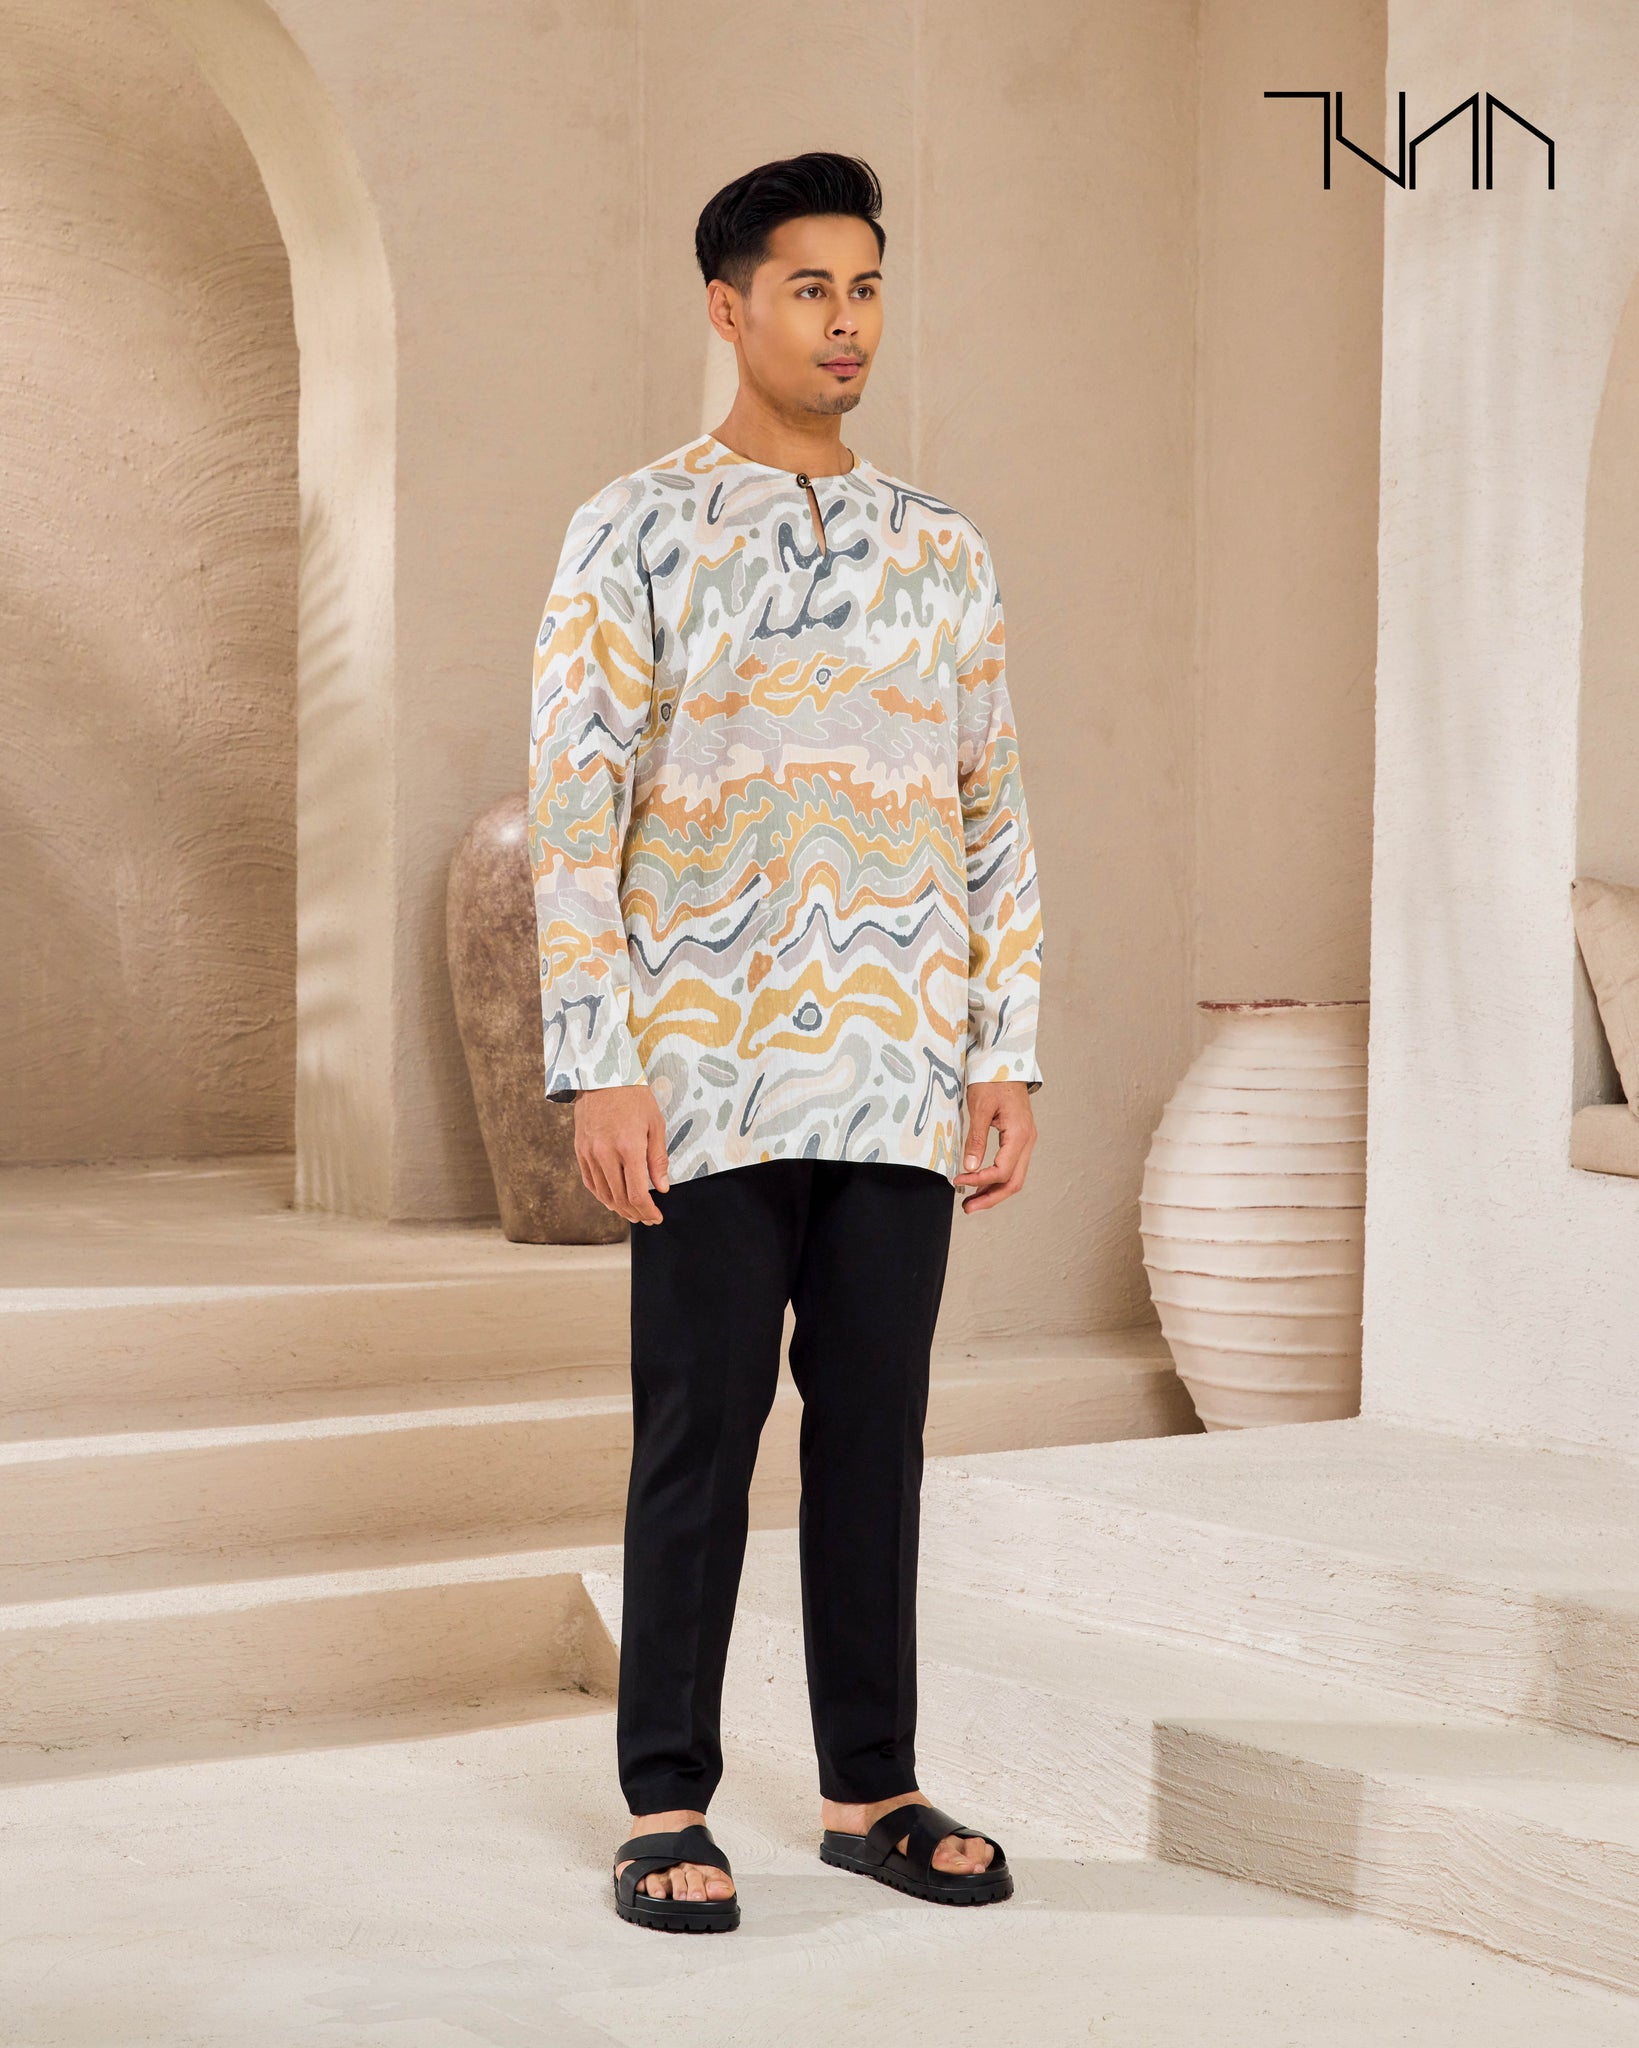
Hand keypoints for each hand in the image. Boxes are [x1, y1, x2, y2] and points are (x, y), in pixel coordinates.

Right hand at [573, 1085, 670, 1224]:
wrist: (603, 1076)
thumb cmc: (634, 1097)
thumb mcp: (655, 1124)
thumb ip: (657, 1159)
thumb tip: (661, 1187)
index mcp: (628, 1148)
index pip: (637, 1193)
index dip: (648, 1210)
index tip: (656, 1217)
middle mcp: (606, 1154)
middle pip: (619, 1198)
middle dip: (635, 1213)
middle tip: (647, 1219)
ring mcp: (590, 1153)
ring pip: (603, 1193)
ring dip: (618, 1208)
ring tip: (632, 1213)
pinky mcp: (580, 1150)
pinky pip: (589, 1181)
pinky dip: (601, 1195)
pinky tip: (612, 1200)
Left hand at [953, 1079, 1035, 1212]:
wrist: (1005, 1061)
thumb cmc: (993, 1079)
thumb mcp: (980, 1107)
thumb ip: (976, 1138)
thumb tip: (970, 1168)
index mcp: (1020, 1134)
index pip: (1001, 1170)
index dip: (979, 1181)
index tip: (958, 1181)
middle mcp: (1027, 1140)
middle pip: (1013, 1182)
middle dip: (991, 1198)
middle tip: (968, 1208)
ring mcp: (1026, 1140)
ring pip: (1014, 1177)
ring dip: (994, 1191)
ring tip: (972, 1202)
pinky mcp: (1020, 1139)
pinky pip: (1012, 1166)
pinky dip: (997, 1178)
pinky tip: (981, 1183)